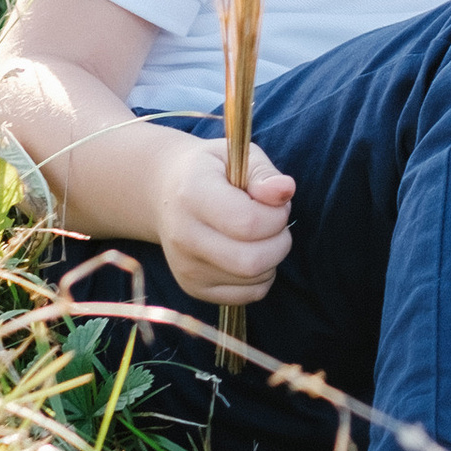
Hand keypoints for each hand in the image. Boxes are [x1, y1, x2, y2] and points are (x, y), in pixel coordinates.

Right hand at [153, 138, 295, 307]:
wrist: (165, 194)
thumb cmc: (210, 171)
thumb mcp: (235, 155)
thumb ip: (263, 173)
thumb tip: (285, 191)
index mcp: (192, 195)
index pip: (249, 222)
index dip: (277, 214)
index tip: (276, 201)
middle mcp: (184, 237)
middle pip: (252, 261)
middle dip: (280, 241)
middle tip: (275, 221)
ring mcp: (187, 269)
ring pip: (254, 280)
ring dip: (273, 257)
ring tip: (260, 234)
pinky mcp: (194, 289)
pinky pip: (248, 295)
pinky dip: (261, 276)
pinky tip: (250, 252)